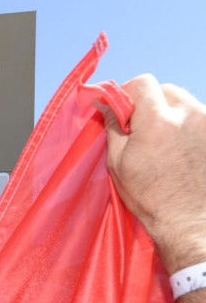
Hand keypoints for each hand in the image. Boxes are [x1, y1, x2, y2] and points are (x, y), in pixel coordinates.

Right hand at [105, 75, 205, 271]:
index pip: (142, 83)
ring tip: (163, 144)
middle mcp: (187, 114)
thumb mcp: (118, 162)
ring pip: (184, 102)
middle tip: (140, 130)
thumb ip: (113, 126)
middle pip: (165, 90)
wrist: (189, 219)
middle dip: (150, 104)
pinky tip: (179, 150)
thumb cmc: (150, 195)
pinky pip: (198, 118)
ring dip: (170, 115)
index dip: (128, 93)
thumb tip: (105, 103)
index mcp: (157, 120)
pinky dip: (186, 126)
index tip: (122, 112)